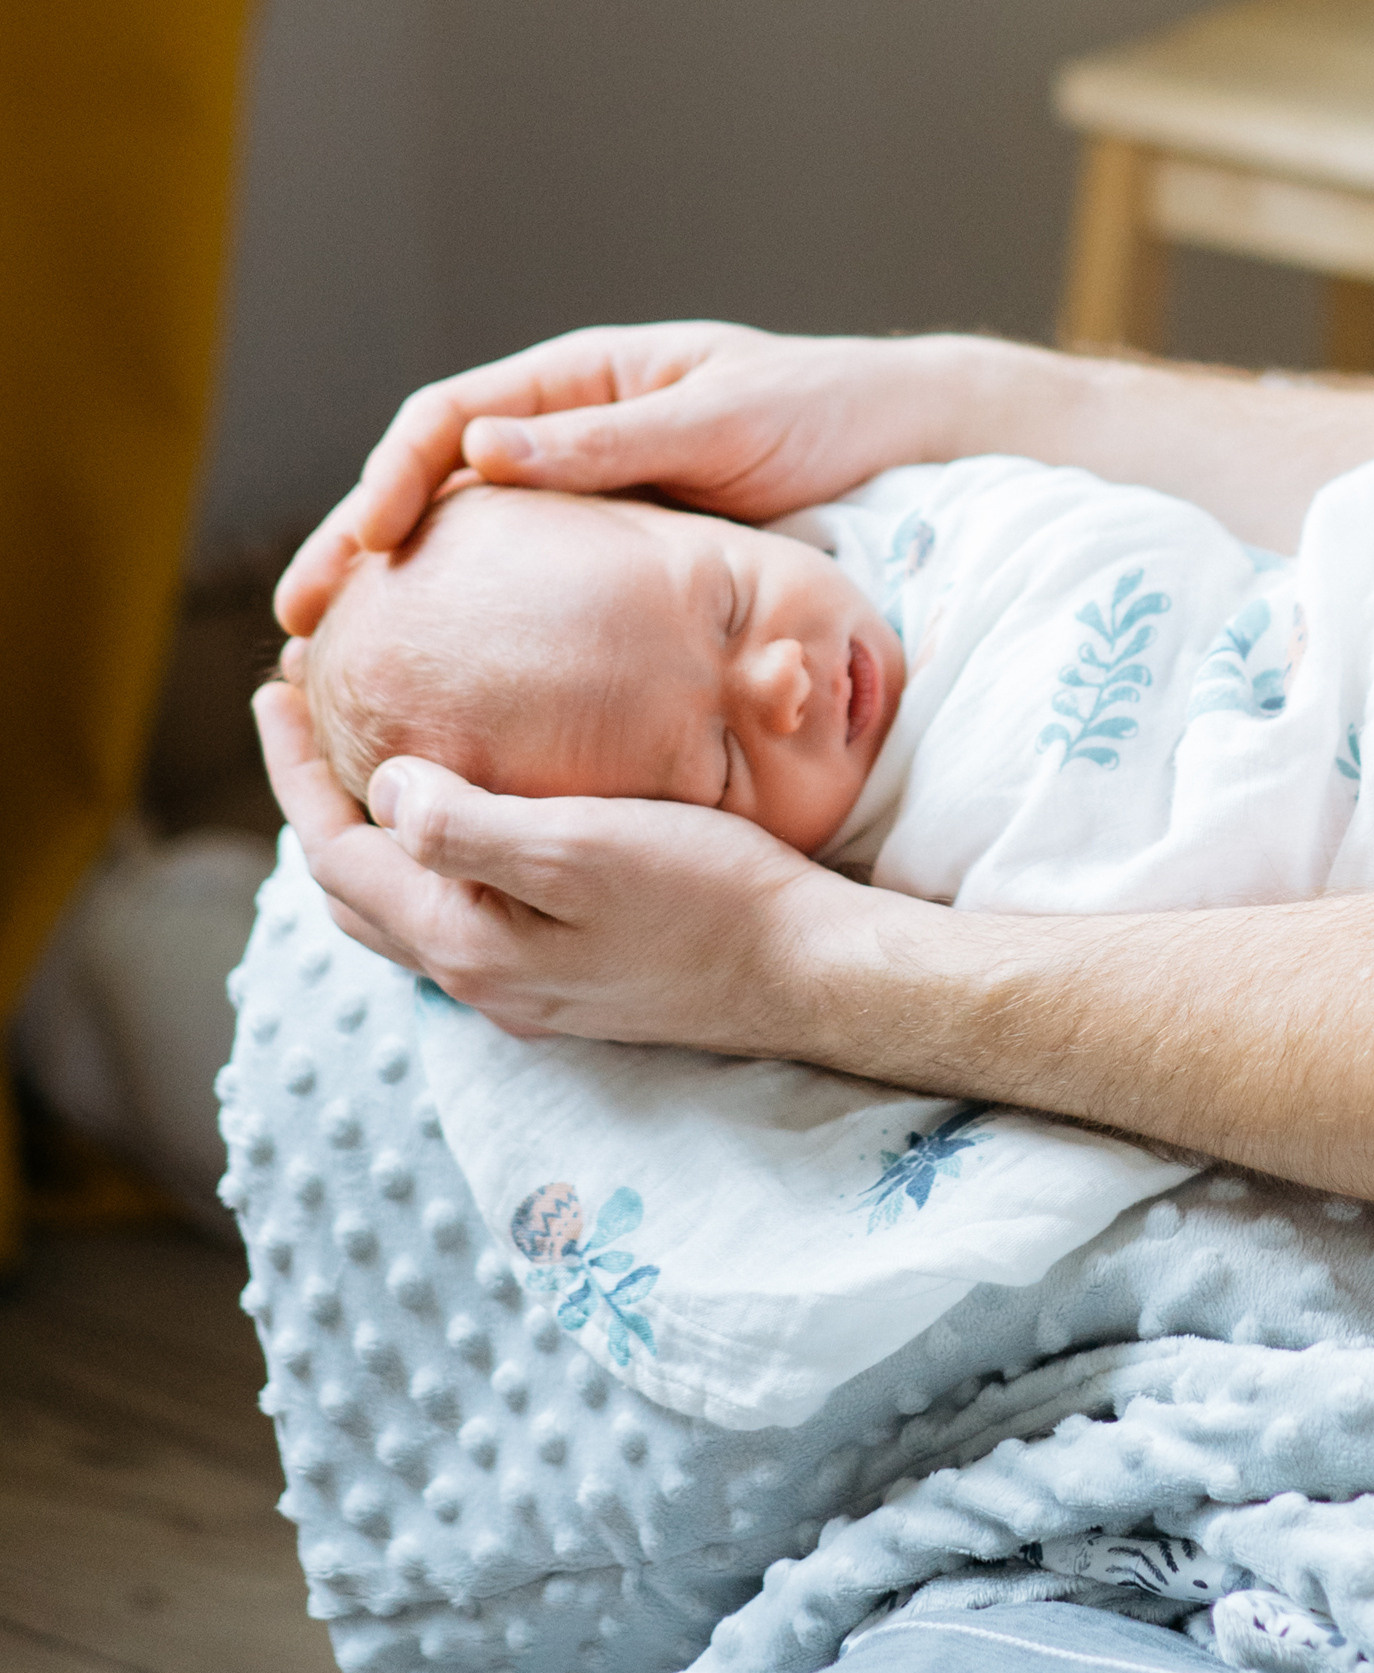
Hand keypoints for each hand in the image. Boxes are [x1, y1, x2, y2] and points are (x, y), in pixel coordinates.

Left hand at [253, 678, 860, 1051]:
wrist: (801, 970)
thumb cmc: (706, 895)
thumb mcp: (583, 845)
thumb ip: (469, 826)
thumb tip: (381, 787)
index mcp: (465, 940)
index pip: (336, 852)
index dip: (293, 771)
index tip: (272, 687)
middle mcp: (477, 976)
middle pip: (353, 887)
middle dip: (313, 800)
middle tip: (300, 715)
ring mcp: (520, 984)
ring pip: (401, 908)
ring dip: (366, 835)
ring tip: (361, 759)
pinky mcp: (563, 977)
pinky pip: (455, 913)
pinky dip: (425, 857)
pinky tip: (459, 817)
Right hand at [273, 320, 1001, 636]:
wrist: (897, 434)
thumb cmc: (818, 410)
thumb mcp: (718, 422)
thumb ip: (610, 440)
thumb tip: (481, 450)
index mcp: (580, 379)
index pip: (447, 418)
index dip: (388, 481)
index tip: (357, 550)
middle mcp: (568, 429)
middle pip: (433, 481)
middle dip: (361, 543)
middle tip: (300, 621)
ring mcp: (588, 490)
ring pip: (468, 536)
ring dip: (402, 589)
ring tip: (340, 662)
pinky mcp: (617, 548)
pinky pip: (525, 576)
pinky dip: (472, 616)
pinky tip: (443, 677)